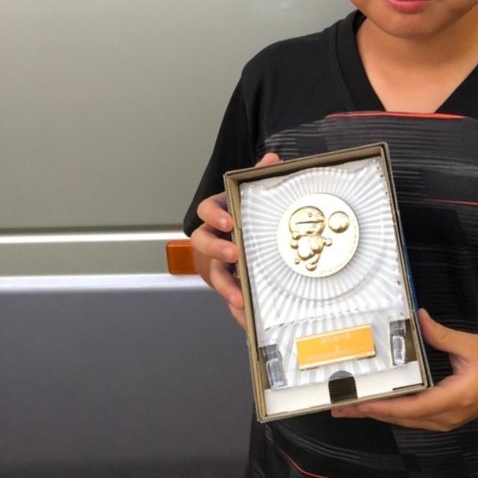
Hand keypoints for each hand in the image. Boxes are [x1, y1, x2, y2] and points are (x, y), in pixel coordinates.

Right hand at [190, 152, 280, 327]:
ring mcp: (217, 263)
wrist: (239, 240)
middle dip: (216, 249)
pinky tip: (247, 319)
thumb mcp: (252, 196)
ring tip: (238, 298)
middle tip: (234, 254)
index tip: (228, 220)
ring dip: (225, 286)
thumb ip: (260, 177)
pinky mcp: (226, 283)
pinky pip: (228, 297)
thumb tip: (273, 158)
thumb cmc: (245, 217)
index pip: (206, 211)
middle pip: (203, 242)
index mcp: (218, 214)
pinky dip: (236, 309)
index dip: (214, 216)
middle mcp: (212, 238)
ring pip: (214, 274)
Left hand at [331, 309, 477, 430]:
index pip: (408, 408)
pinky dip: (395, 412)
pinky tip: (382, 404)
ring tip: (354, 406)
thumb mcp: (470, 345)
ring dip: (380, 414)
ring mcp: (448, 420)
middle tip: (339, 406)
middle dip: (370, 412)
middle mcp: (447, 416)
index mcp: (452, 400)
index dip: (378, 406)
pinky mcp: (449, 416)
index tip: (354, 402)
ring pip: (408, 421)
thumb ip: (440, 335)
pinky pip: (416, 418)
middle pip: (402, 419)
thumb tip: (416, 318)